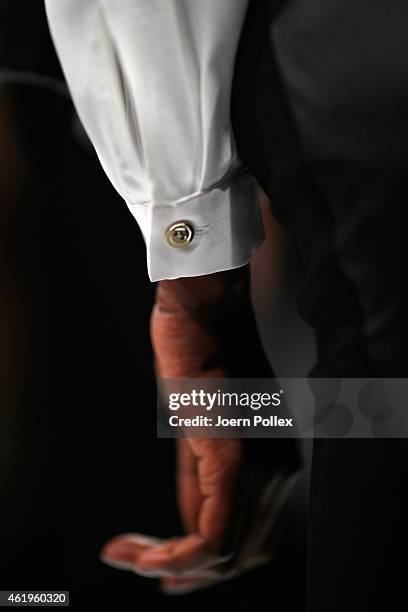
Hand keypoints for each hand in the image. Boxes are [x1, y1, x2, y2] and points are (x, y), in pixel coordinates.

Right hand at [100, 266, 298, 592]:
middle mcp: (279, 471)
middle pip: (241, 555)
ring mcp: (259, 466)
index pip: (250, 538)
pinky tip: (142, 558)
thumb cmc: (200, 358)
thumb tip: (188, 530)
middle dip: (190, 576)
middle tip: (139, 565)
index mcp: (277, 463)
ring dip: (171, 569)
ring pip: (224, 556)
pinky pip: (210, 538)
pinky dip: (174, 560)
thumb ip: (201, 480)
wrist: (203, 308)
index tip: (159, 570)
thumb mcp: (199, 432)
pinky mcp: (232, 458)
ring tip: (128, 557)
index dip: (206, 569)